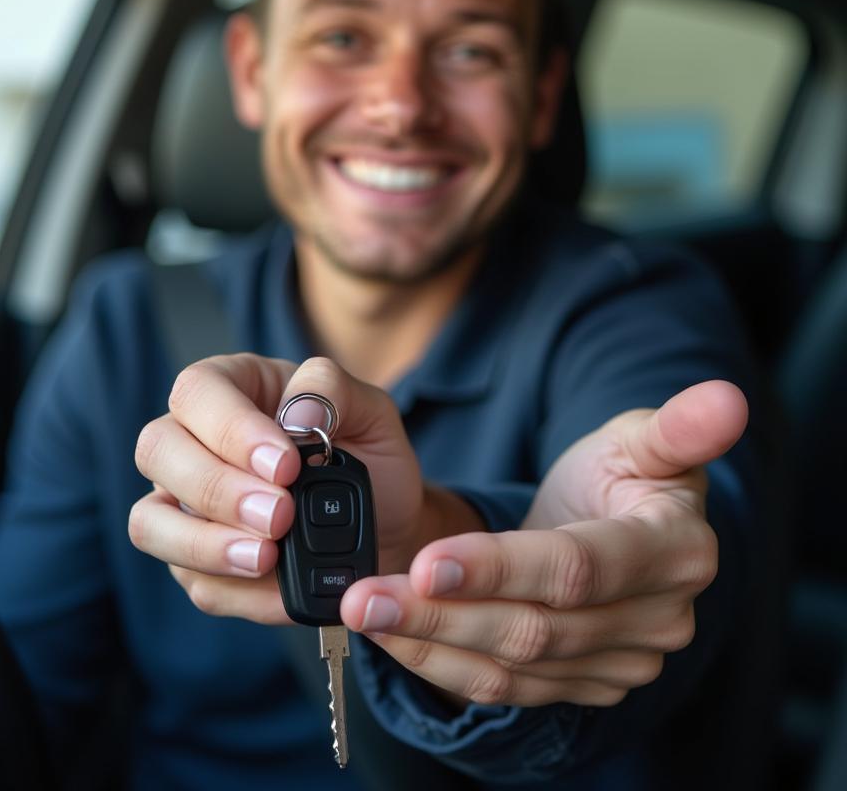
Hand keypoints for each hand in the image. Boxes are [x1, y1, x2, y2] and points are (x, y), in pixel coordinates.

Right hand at [128, 355, 466, 623]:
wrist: (386, 523)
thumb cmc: (368, 454)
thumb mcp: (370, 409)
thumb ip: (333, 391)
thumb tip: (298, 413)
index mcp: (231, 386)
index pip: (198, 390)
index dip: (231, 428)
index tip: (286, 466)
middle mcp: (192, 440)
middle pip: (157, 450)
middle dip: (217, 488)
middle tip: (280, 515)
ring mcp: (184, 504)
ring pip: (150, 522)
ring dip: (206, 544)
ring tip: (268, 558)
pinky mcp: (196, 563)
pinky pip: (193, 582)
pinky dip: (238, 592)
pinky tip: (282, 589)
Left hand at [339, 380, 747, 706]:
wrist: (616, 531)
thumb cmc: (621, 474)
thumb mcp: (641, 439)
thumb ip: (675, 427)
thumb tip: (727, 398)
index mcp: (671, 550)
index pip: (577, 568)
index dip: (503, 568)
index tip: (427, 561)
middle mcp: (654, 619)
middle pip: (536, 627)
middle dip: (442, 613)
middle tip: (362, 594)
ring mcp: (618, 662)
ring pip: (512, 666)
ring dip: (428, 642)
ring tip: (361, 610)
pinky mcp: (581, 685)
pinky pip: (504, 688)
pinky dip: (440, 665)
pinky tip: (390, 637)